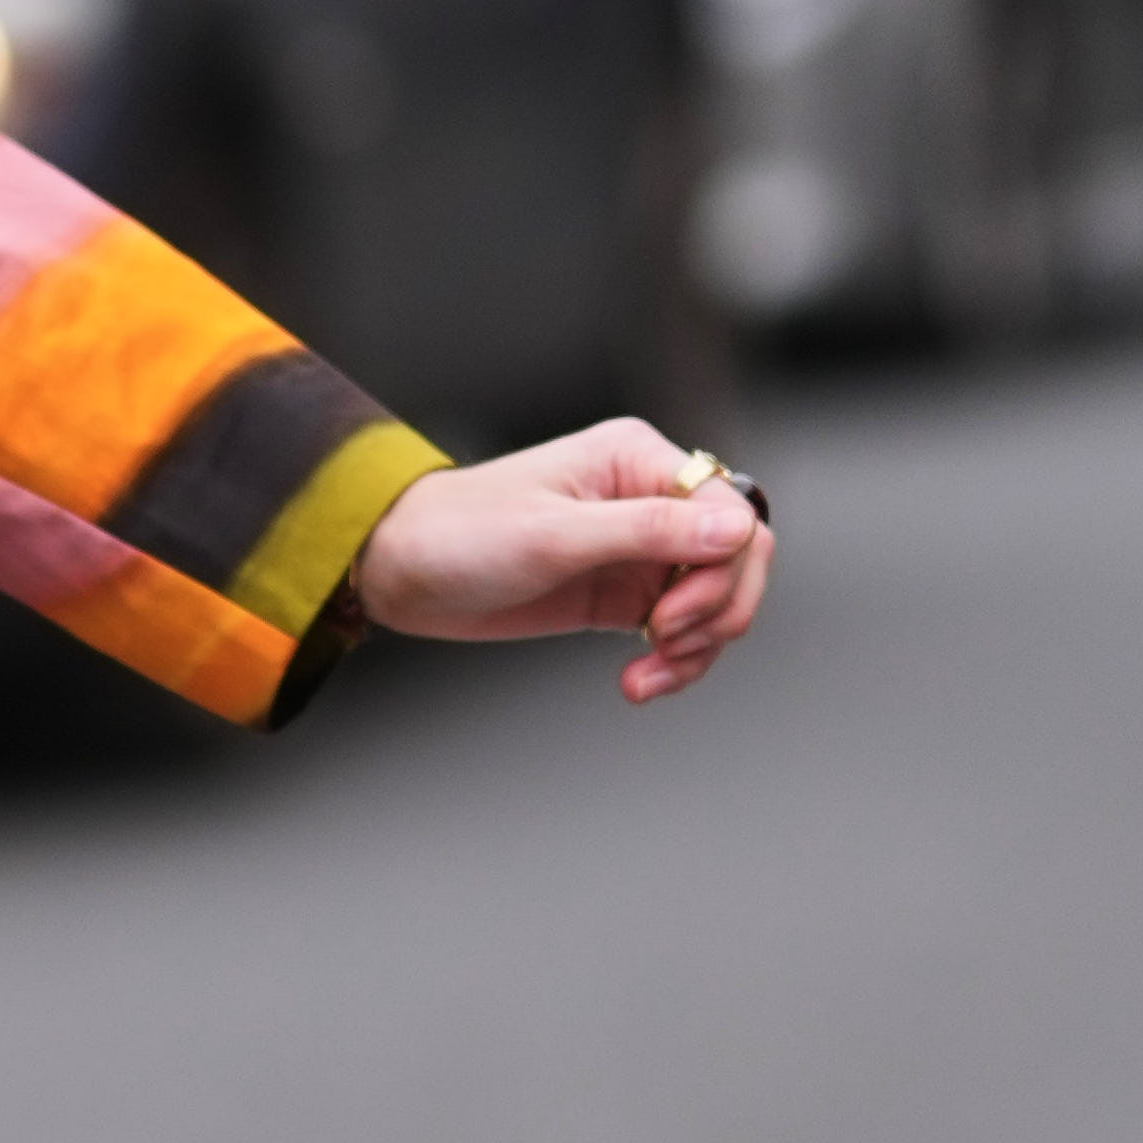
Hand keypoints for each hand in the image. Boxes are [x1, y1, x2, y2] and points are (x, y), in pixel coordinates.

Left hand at [354, 417, 772, 703]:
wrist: (402, 570)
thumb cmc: (462, 532)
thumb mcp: (555, 535)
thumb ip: (649, 531)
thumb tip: (738, 526)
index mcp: (639, 460)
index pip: (732, 510)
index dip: (722, 570)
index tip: (667, 616)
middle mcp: (650, 499)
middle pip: (740, 555)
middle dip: (718, 610)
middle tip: (665, 643)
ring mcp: (640, 548)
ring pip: (717, 599)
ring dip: (699, 646)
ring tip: (648, 675)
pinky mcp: (623, 593)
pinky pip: (681, 629)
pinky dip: (676, 661)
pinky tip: (639, 681)